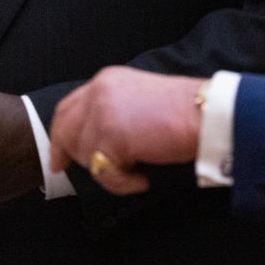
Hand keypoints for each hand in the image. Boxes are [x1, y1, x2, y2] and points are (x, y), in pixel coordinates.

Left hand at [49, 67, 204, 195]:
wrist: (206, 115)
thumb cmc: (184, 112)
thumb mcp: (139, 99)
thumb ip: (113, 111)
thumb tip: (95, 140)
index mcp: (106, 81)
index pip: (67, 108)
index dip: (60, 135)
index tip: (58, 158)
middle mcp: (99, 92)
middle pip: (66, 131)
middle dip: (76, 157)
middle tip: (98, 172)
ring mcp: (102, 114)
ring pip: (85, 156)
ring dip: (111, 172)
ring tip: (139, 170)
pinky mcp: (111, 138)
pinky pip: (104, 174)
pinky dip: (123, 183)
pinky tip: (143, 177)